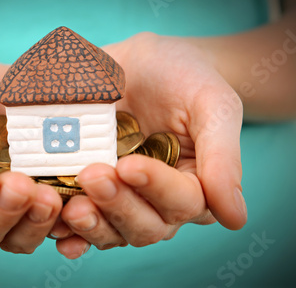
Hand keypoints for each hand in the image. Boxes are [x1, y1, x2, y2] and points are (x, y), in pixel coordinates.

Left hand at [54, 32, 246, 257]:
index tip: (130, 164)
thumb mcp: (212, 104)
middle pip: (146, 225)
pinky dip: (71, 233)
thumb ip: (223, 157)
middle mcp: (159, 200)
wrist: (143, 63)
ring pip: (113, 231)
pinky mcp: (93, 193)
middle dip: (119, 205)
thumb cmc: (185, 77)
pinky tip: (58, 232)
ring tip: (72, 209)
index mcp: (196, 183)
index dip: (156, 187)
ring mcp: (124, 199)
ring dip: (93, 225)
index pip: (183, 201)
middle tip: (93, 175)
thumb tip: (236, 219)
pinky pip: (83, 224)